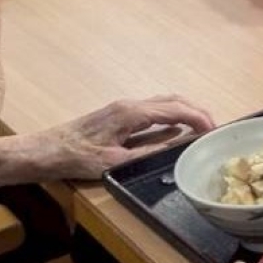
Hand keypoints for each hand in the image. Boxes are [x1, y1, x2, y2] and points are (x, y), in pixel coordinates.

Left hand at [34, 95, 214, 180]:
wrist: (47, 151)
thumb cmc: (77, 157)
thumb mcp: (116, 162)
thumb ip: (149, 152)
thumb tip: (179, 147)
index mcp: (131, 113)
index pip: (175, 109)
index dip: (198, 118)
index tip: (215, 130)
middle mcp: (129, 105)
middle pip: (172, 100)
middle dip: (197, 111)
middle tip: (215, 129)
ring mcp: (123, 108)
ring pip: (163, 103)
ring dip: (185, 112)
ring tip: (202, 129)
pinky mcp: (119, 115)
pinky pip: (153, 110)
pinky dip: (171, 116)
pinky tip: (176, 129)